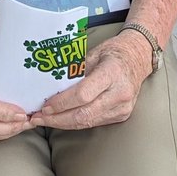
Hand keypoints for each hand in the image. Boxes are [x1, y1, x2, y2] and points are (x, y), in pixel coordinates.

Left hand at [29, 31, 150, 129]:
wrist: (138, 58)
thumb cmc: (114, 52)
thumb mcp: (93, 53)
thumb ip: (75, 70)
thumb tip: (50, 85)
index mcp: (112, 73)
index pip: (83, 94)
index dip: (62, 103)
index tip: (45, 106)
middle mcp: (120, 94)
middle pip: (84, 114)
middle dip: (58, 119)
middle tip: (38, 118)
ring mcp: (122, 108)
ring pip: (88, 122)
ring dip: (64, 123)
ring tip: (45, 120)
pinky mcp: (121, 116)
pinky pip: (94, 122)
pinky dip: (76, 122)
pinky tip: (62, 119)